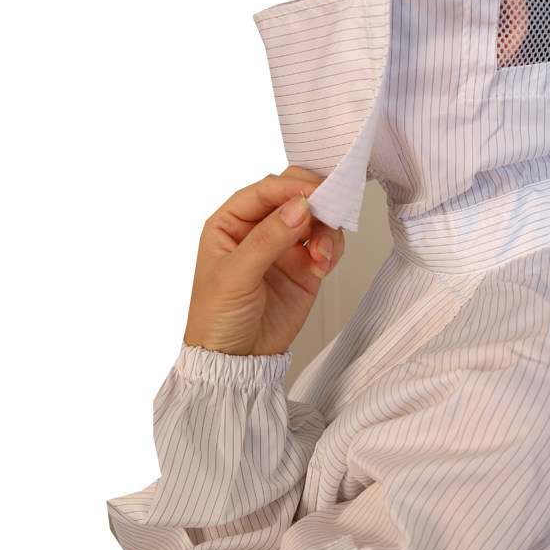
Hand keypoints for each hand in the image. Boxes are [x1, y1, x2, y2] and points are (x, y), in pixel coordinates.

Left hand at [183, 167, 344, 355]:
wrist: (236, 362)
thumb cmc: (217, 319)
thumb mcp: (235, 276)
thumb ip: (267, 239)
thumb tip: (298, 207)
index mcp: (231, 222)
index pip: (266, 190)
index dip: (291, 187)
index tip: (314, 194)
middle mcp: (259, 229)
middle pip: (295, 196)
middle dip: (315, 201)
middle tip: (329, 211)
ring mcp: (285, 247)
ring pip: (317, 218)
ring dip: (327, 229)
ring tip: (322, 254)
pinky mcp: (305, 266)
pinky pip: (328, 244)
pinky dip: (332, 249)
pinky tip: (323, 266)